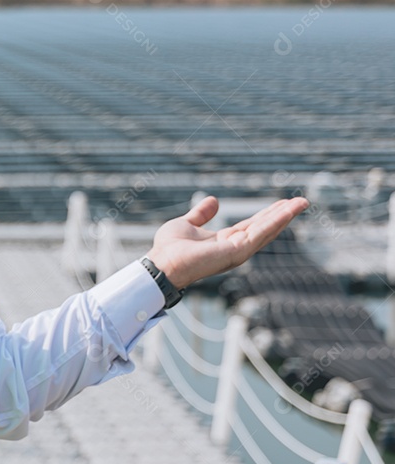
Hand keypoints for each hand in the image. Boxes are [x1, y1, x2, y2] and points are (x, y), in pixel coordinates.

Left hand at [144, 195, 309, 288]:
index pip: (252, 225)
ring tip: (301, 202)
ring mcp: (237, 251)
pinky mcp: (236, 252)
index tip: (282, 202)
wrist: (161, 263)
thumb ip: (201, 214)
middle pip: (265, 228)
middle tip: (301, 201)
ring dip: (285, 216)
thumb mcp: (187, 224)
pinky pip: (259, 234)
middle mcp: (235, 247)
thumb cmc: (169, 248)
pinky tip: (286, 211)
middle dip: (283, 214)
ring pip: (267, 230)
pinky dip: (275, 222)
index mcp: (225, 240)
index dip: (267, 214)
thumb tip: (214, 200)